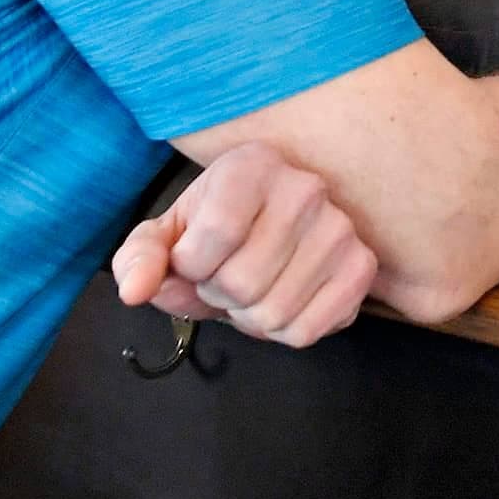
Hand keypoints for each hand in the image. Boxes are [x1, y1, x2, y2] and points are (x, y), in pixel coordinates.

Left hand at [112, 142, 377, 347]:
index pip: (213, 236)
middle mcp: (305, 188)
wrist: (275, 225)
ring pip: (273, 314)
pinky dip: (285, 331)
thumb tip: (136, 291)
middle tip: (228, 275)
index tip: (196, 256)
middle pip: (242, 284)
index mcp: (252, 166)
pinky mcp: (362, 267)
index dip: (191, 267)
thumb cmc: (215, 228)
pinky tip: (286, 299)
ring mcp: (341, 228)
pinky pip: (307, 332)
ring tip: (257, 287)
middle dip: (220, 295)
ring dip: (251, 317)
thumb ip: (140, 259)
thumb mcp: (167, 235)